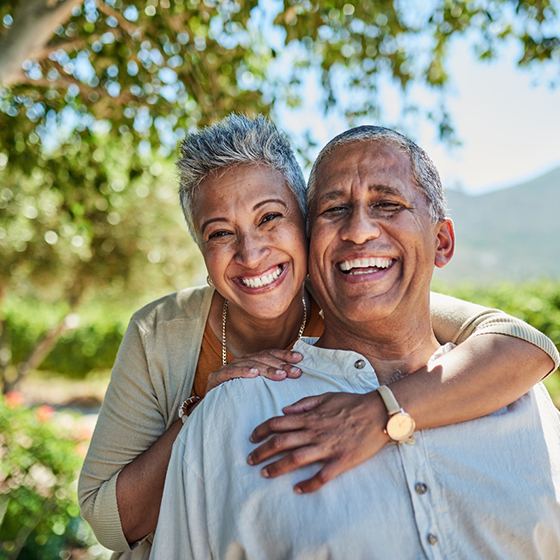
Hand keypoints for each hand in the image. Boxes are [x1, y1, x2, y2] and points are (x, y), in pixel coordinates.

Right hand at [205, 349, 302, 392]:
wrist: (213, 411)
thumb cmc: (240, 400)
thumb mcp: (259, 389)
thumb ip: (273, 380)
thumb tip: (296, 374)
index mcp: (252, 361)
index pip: (270, 353)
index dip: (285, 355)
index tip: (300, 359)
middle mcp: (241, 361)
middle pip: (263, 358)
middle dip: (281, 364)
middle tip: (295, 372)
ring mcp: (228, 368)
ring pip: (250, 364)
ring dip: (267, 369)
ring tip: (280, 375)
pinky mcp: (216, 377)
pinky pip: (231, 372)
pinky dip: (243, 371)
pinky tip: (254, 373)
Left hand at [247, 391, 389, 493]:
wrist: (379, 412)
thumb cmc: (352, 403)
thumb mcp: (326, 396)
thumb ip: (304, 404)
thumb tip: (284, 411)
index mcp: (311, 417)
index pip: (278, 423)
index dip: (262, 430)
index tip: (252, 438)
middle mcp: (315, 432)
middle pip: (281, 442)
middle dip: (262, 451)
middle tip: (250, 460)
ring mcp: (327, 447)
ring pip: (296, 459)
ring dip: (277, 467)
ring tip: (264, 474)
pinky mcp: (341, 460)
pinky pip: (321, 476)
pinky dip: (308, 484)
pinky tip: (297, 489)